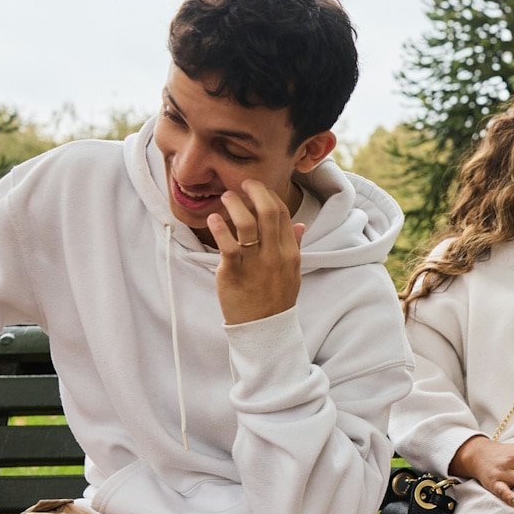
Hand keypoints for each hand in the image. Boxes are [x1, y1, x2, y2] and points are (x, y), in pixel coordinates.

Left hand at [208, 180, 304, 324]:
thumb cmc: (275, 299)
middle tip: (242, 184)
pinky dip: (220, 228)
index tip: (257, 189)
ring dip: (235, 204)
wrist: (263, 329)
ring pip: (247, 223)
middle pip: (268, 211)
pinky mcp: (234, 273)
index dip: (269, 196)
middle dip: (254, 191)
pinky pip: (228, 245)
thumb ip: (294, 246)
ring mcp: (255, 264)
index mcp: (290, 253)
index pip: (283, 214)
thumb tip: (299, 225)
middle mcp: (275, 255)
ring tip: (225, 197)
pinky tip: (214, 219)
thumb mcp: (292, 272)